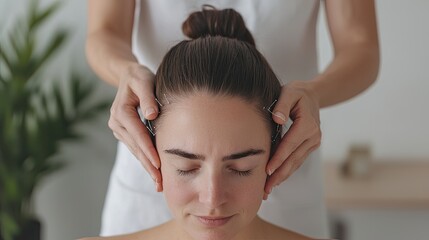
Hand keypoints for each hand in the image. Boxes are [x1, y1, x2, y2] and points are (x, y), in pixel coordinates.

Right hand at [108, 63, 162, 191]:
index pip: (138, 135)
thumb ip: (148, 97)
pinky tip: (154, 172)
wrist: (127, 75)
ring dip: (147, 166)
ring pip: (136, 151)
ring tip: (159, 183)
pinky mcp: (124, 132)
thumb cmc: (138, 76)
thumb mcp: (144, 80)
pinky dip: (145, 159)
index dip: (149, 150)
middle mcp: (117, 123)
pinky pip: (136, 148)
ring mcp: (119, 129)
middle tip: (160, 183)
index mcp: (121, 111)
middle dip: (149, 165)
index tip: (158, 165)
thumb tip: (152, 114)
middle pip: (136, 148)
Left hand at [263, 81, 320, 199]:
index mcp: (307, 124)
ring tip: (268, 189)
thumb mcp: (290, 92)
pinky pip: (297, 161)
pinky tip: (276, 180)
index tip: (267, 171)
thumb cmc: (297, 93)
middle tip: (265, 189)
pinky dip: (287, 171)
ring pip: (296, 163)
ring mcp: (313, 143)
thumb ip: (282, 105)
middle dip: (278, 175)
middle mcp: (313, 136)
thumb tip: (277, 119)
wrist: (313, 95)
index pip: (290, 145)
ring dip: (282, 177)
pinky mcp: (310, 146)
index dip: (278, 159)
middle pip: (293, 159)